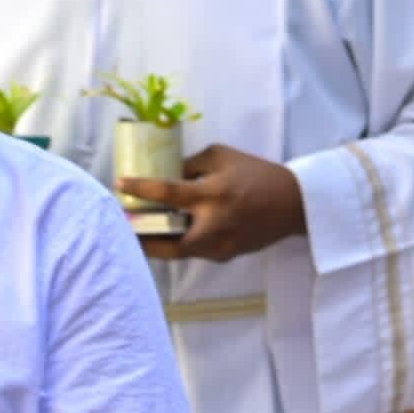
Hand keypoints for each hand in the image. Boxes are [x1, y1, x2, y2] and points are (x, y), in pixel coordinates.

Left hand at [125, 144, 309, 262]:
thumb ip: (191, 165)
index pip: (168, 192)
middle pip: (166, 243)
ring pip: (178, 252)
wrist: (294, 204)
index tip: (119, 185)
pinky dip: (182, 243)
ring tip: (143, 231)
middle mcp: (214, 223)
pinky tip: (174, 232)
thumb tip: (165, 174)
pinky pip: (195, 251)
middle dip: (142, 238)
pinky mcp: (226, 255)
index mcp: (212, 194)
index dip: (140, 188)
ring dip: (159, 243)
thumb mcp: (223, 156)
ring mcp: (220, 245)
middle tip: (125, 226)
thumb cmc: (257, 174)